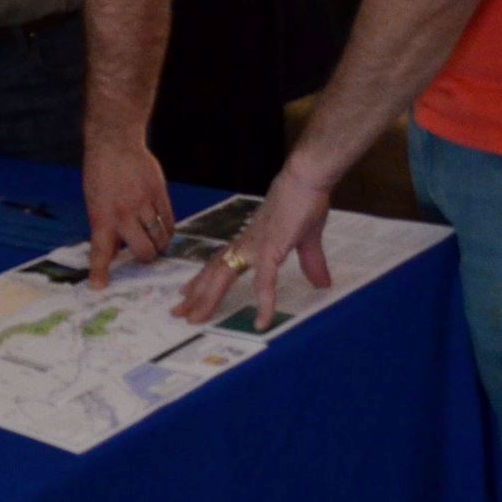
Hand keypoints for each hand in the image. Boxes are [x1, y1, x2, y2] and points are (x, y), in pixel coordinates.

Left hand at [83, 141, 171, 287]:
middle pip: (144, 252)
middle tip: (144, 254)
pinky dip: (167, 230)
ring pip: (160, 239)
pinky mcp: (160, 194)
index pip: (101, 251)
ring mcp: (144, 204)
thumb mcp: (95, 203)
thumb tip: (114, 254)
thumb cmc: (101, 174)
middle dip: (146, 258)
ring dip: (159, 245)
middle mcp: (124, 214)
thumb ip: (105, 228)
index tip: (100, 287)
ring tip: (155, 242)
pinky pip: (169, 222)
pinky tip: (163, 229)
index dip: (100, 272)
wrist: (115, 142)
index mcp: (103, 217)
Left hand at [173, 162, 334, 331]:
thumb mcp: (307, 240)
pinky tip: (262, 322)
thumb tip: (322, 283)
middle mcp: (246, 245)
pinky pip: (265, 281)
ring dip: (208, 298)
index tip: (186, 293)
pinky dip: (263, 303)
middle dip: (195, 295)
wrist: (306, 178)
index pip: (219, 263)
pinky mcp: (271, 249)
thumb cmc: (304, 201)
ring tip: (194, 318)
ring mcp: (255, 247)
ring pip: (224, 276)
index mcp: (251, 241)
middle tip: (178, 313)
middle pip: (213, 273)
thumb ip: (311, 263)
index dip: (202, 279)